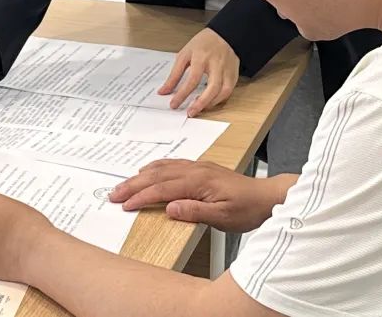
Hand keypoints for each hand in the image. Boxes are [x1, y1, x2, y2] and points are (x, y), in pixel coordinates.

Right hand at [109, 159, 284, 232]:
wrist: (267, 197)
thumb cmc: (247, 209)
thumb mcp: (224, 218)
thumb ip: (195, 212)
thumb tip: (169, 207)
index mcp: (198, 182)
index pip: (162, 189)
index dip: (141, 196)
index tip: (124, 204)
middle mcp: (194, 170)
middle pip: (156, 175)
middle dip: (133, 185)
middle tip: (114, 194)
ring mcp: (197, 167)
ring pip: (161, 167)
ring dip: (140, 176)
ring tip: (124, 184)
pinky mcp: (200, 168)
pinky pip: (171, 164)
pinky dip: (155, 167)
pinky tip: (148, 170)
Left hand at [159, 28, 239, 115]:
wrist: (224, 35)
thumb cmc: (203, 44)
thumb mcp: (184, 54)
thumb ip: (174, 74)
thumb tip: (164, 91)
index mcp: (201, 57)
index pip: (192, 79)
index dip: (182, 94)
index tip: (174, 104)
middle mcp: (217, 64)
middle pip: (212, 88)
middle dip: (201, 103)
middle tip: (190, 112)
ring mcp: (227, 70)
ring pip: (223, 92)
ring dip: (210, 104)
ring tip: (198, 109)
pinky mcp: (234, 75)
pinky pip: (228, 92)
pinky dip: (219, 100)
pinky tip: (209, 102)